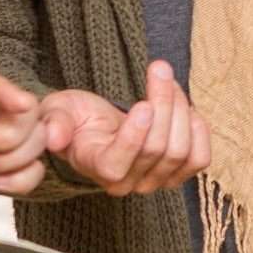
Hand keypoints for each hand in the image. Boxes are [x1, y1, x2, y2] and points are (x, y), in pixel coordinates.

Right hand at [42, 61, 209, 196]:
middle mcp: (126, 184)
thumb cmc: (75, 117)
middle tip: (159, 68)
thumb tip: (53, 136)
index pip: (117, 165)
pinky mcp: (175, 175)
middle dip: (163, 104)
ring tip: (167, 80)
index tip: (143, 104)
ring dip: (180, 109)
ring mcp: (153, 182)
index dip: (134, 136)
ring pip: (180, 152)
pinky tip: (185, 107)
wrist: (95, 128)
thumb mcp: (56, 111)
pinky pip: (198, 160)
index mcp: (95, 168)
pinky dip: (198, 130)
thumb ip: (54, 122)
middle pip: (157, 150)